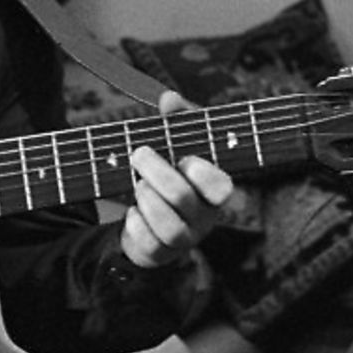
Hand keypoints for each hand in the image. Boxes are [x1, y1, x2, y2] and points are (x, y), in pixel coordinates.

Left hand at [118, 90, 234, 268]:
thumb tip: (169, 98)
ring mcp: (184, 239)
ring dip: (146, 198)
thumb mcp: (177, 147)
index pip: (220, 186)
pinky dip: (135, 223)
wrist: (152, 222)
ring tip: (138, 185)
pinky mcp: (160, 254)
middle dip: (155, 171)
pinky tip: (132, 212)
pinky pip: (147, 242)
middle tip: (139, 153)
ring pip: (167, 225)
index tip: (183, 158)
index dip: (200, 171)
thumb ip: (177, 121)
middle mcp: (204, 218)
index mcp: (214, 191)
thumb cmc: (172, 176)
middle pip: (182, 197)